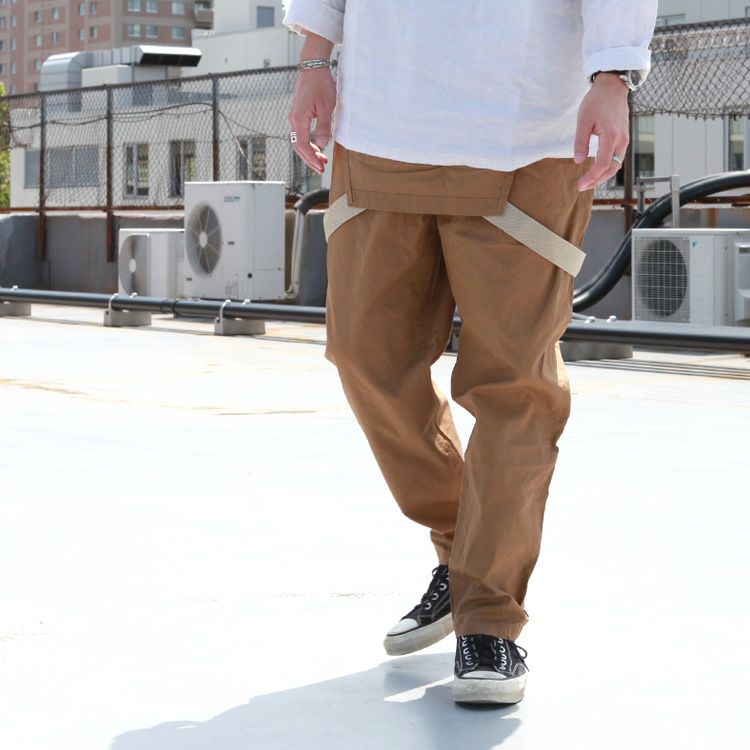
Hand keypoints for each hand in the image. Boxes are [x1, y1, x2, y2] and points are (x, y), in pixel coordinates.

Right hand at [288, 33, 336, 174]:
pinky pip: (301, 134)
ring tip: (322, 160)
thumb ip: (324, 126)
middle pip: (299, 146)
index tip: (320, 167)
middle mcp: (294, 119)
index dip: (312, 158)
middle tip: (321, 168)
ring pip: (300, 141)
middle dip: (310, 159)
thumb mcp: (327, 107)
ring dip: (310, 152)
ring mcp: (295, 117)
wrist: (313, 67)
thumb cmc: (321, 84)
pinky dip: (309, 143)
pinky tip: (318, 147)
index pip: (303, 145)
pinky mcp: (298, 114)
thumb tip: (323, 144)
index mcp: (299, 118)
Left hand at [573, 73, 629, 191]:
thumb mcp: (583, 120)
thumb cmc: (597, 100)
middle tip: (582, 186)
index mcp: (611, 136)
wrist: (613, 86)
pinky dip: (608, 166)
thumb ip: (581, 142)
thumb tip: (578, 161)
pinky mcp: (623, 137)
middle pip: (612, 168)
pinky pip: (617, 157)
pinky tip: (597, 170)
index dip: (592, 177)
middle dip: (597, 180)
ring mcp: (624, 139)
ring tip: (588, 181)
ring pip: (616, 164)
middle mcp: (621, 140)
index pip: (603, 164)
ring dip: (602, 175)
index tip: (580, 184)